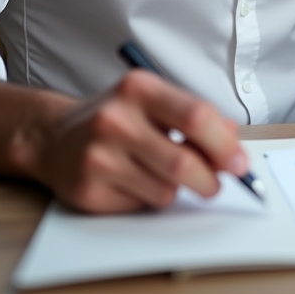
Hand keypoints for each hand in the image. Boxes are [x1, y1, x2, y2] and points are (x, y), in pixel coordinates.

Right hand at [15, 70, 247, 212]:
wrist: (54, 136)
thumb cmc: (118, 117)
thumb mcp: (156, 102)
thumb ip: (195, 116)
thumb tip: (233, 142)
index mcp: (140, 88)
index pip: (196, 116)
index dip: (224, 144)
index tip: (240, 162)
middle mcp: (116, 119)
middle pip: (183, 161)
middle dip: (210, 179)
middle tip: (218, 183)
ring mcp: (98, 155)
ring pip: (165, 189)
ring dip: (178, 190)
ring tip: (163, 173)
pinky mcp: (87, 189)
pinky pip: (141, 205)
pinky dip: (150, 198)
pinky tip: (135, 181)